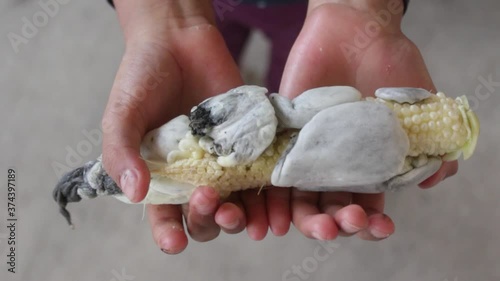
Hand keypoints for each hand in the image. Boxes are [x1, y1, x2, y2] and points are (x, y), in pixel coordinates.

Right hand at [101, 0, 251, 252]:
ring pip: (235, 205)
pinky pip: (259, 179)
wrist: (179, 40)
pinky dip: (265, 196)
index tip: (174, 241)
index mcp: (159, 176)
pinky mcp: (248, 146)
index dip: (167, 233)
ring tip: (241, 215)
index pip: (163, 216)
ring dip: (238, 218)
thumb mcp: (122, 113)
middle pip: (202, 217)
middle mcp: (192, 176)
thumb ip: (122, 151)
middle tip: (209, 199)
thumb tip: (135, 191)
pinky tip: (269, 202)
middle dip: (206, 220)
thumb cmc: (143, 77)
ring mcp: (222, 163)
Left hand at [277, 0, 457, 239]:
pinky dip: (270, 198)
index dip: (371, 223)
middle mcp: (334, 162)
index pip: (365, 205)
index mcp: (365, 164)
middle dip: (336, 225)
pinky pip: (271, 170)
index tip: (380, 226)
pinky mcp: (282, 134)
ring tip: (311, 228)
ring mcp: (307, 150)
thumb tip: (435, 179)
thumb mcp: (419, 105)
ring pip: (300, 198)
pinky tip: (273, 216)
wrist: (356, 30)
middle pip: (330, 208)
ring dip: (304, 220)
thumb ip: (429, 143)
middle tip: (344, 224)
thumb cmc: (390, 66)